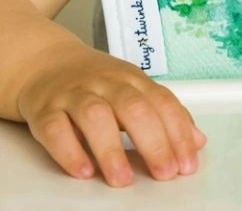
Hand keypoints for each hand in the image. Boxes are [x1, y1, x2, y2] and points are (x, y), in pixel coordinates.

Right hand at [16, 41, 206, 186]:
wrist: (44, 62)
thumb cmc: (96, 82)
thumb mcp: (134, 88)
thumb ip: (165, 114)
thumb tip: (197, 141)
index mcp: (131, 79)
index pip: (161, 102)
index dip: (178, 133)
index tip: (187, 163)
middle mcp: (104, 84)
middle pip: (132, 107)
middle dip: (153, 142)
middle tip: (164, 172)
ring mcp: (74, 95)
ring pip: (94, 116)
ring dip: (111, 149)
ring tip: (123, 179)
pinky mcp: (45, 110)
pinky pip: (55, 129)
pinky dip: (69, 151)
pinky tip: (84, 171)